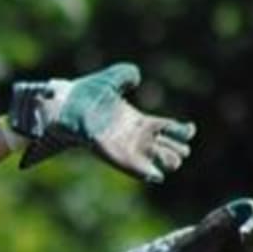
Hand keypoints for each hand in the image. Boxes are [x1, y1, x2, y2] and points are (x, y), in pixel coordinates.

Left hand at [10, 63, 195, 183]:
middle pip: (162, 146)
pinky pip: (128, 165)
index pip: (164, 128)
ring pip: (149, 159)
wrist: (62, 105)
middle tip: (184, 151)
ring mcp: (120, 145)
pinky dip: (142, 171)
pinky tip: (156, 176)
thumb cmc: (84, 93)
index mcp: (135, 120)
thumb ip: (125, 75)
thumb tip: (137, 78)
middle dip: (176, 150)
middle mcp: (130, 135)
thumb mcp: (110, 80)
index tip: (190, 130)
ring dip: (164, 162)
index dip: (180, 130)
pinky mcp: (108, 152)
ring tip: (175, 162)